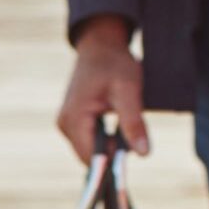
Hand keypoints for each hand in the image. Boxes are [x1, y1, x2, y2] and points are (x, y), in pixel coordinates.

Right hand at [56, 15, 149, 161]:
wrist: (101, 45)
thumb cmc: (115, 64)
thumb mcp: (129, 91)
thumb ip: (134, 123)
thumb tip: (143, 154)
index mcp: (73, 118)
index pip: (90, 158)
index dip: (111, 163)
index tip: (133, 156)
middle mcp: (64, 123)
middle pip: (89, 156)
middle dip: (112, 152)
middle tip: (134, 135)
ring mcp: (66, 122)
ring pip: (90, 149)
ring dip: (109, 144)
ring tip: (125, 123)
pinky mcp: (72, 120)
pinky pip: (88, 139)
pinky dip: (104, 138)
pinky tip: (117, 124)